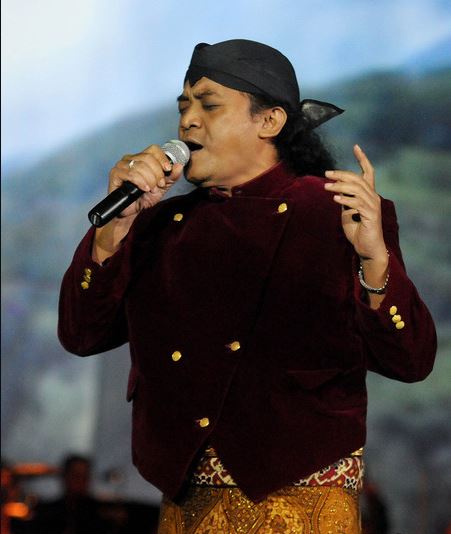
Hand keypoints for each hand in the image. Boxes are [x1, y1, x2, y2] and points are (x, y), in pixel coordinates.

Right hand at [108, 144, 183, 217]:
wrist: (133, 211)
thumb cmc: (145, 198)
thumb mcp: (163, 187)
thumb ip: (172, 176)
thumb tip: (179, 165)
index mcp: (142, 158)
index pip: (153, 149)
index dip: (162, 158)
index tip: (167, 169)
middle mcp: (131, 159)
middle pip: (148, 157)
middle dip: (157, 173)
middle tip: (159, 185)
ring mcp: (122, 165)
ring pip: (140, 166)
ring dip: (149, 179)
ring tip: (151, 189)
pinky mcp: (115, 173)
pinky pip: (130, 173)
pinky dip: (140, 182)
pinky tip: (144, 189)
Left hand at [324, 144, 386, 261]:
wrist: (368, 248)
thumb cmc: (357, 231)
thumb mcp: (347, 213)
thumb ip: (345, 201)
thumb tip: (337, 190)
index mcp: (369, 194)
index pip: (368, 172)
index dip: (362, 158)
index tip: (355, 146)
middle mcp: (373, 197)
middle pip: (358, 179)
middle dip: (341, 174)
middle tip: (326, 173)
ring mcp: (373, 206)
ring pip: (357, 189)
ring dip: (340, 187)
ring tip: (326, 187)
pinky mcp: (371, 216)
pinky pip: (357, 204)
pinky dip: (346, 200)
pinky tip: (336, 199)